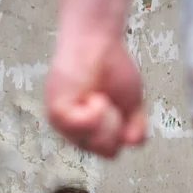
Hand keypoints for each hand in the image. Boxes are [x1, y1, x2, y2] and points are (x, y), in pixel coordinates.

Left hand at [45, 36, 145, 158]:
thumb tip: (131, 143)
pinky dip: (94, 110)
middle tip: (108, 101)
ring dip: (105, 117)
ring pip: (97, 144)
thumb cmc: (111, 68)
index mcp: (91, 134)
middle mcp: (75, 133)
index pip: (112, 151)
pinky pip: (83, 127)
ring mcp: (64, 125)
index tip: (118, 106)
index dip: (122, 131)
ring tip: (98, 96)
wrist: (98, 40)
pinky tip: (90, 95)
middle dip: (116, 126)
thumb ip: (135, 129)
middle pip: (107, 152)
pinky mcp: (57, 112)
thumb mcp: (132, 105)